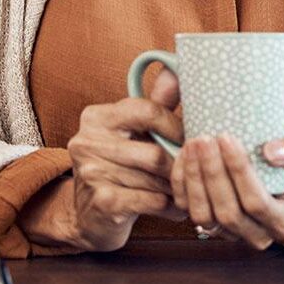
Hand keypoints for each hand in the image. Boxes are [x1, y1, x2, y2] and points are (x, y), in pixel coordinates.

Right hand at [29, 68, 185, 251]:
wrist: (90, 216)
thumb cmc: (121, 167)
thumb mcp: (135, 132)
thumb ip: (157, 103)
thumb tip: (176, 67)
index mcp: (97, 117)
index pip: (147, 111)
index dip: (176, 126)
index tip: (191, 139)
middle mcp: (87, 142)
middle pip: (155, 152)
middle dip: (179, 165)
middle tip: (195, 171)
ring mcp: (91, 173)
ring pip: (156, 179)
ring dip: (178, 188)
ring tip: (189, 191)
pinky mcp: (102, 203)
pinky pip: (152, 201)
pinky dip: (170, 206)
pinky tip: (176, 209)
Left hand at [171, 130, 283, 249]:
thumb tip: (271, 152)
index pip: (256, 202)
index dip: (239, 172)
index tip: (227, 138)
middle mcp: (257, 235)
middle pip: (228, 212)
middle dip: (212, 173)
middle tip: (204, 139)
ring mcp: (230, 233)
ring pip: (204, 215)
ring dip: (194, 178)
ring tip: (193, 143)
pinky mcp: (208, 224)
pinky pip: (187, 210)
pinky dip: (182, 182)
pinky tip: (184, 155)